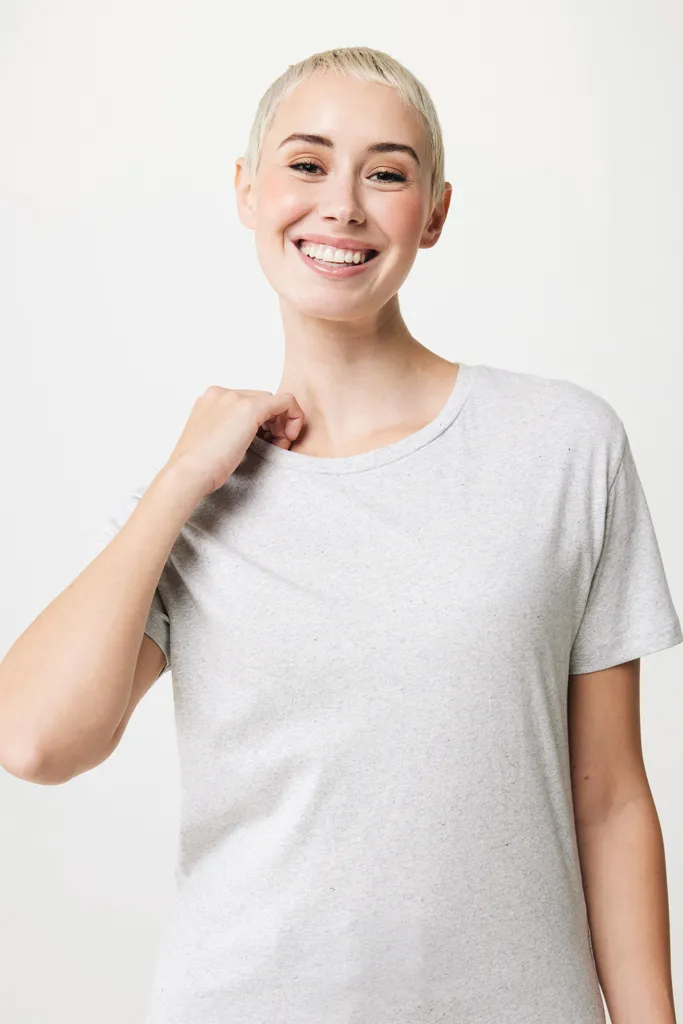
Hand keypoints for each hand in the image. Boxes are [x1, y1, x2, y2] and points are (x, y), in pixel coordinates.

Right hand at [164, 386, 305, 496]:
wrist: (188, 473)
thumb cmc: (197, 467)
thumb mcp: (212, 442)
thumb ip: (227, 431)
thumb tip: (245, 436)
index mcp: (210, 400)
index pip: (248, 402)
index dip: (262, 422)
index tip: (265, 442)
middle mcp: (222, 393)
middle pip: (262, 400)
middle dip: (273, 423)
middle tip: (275, 446)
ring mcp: (235, 398)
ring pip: (274, 402)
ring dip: (281, 424)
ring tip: (278, 447)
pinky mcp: (250, 408)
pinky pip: (286, 401)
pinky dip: (293, 417)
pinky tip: (288, 438)